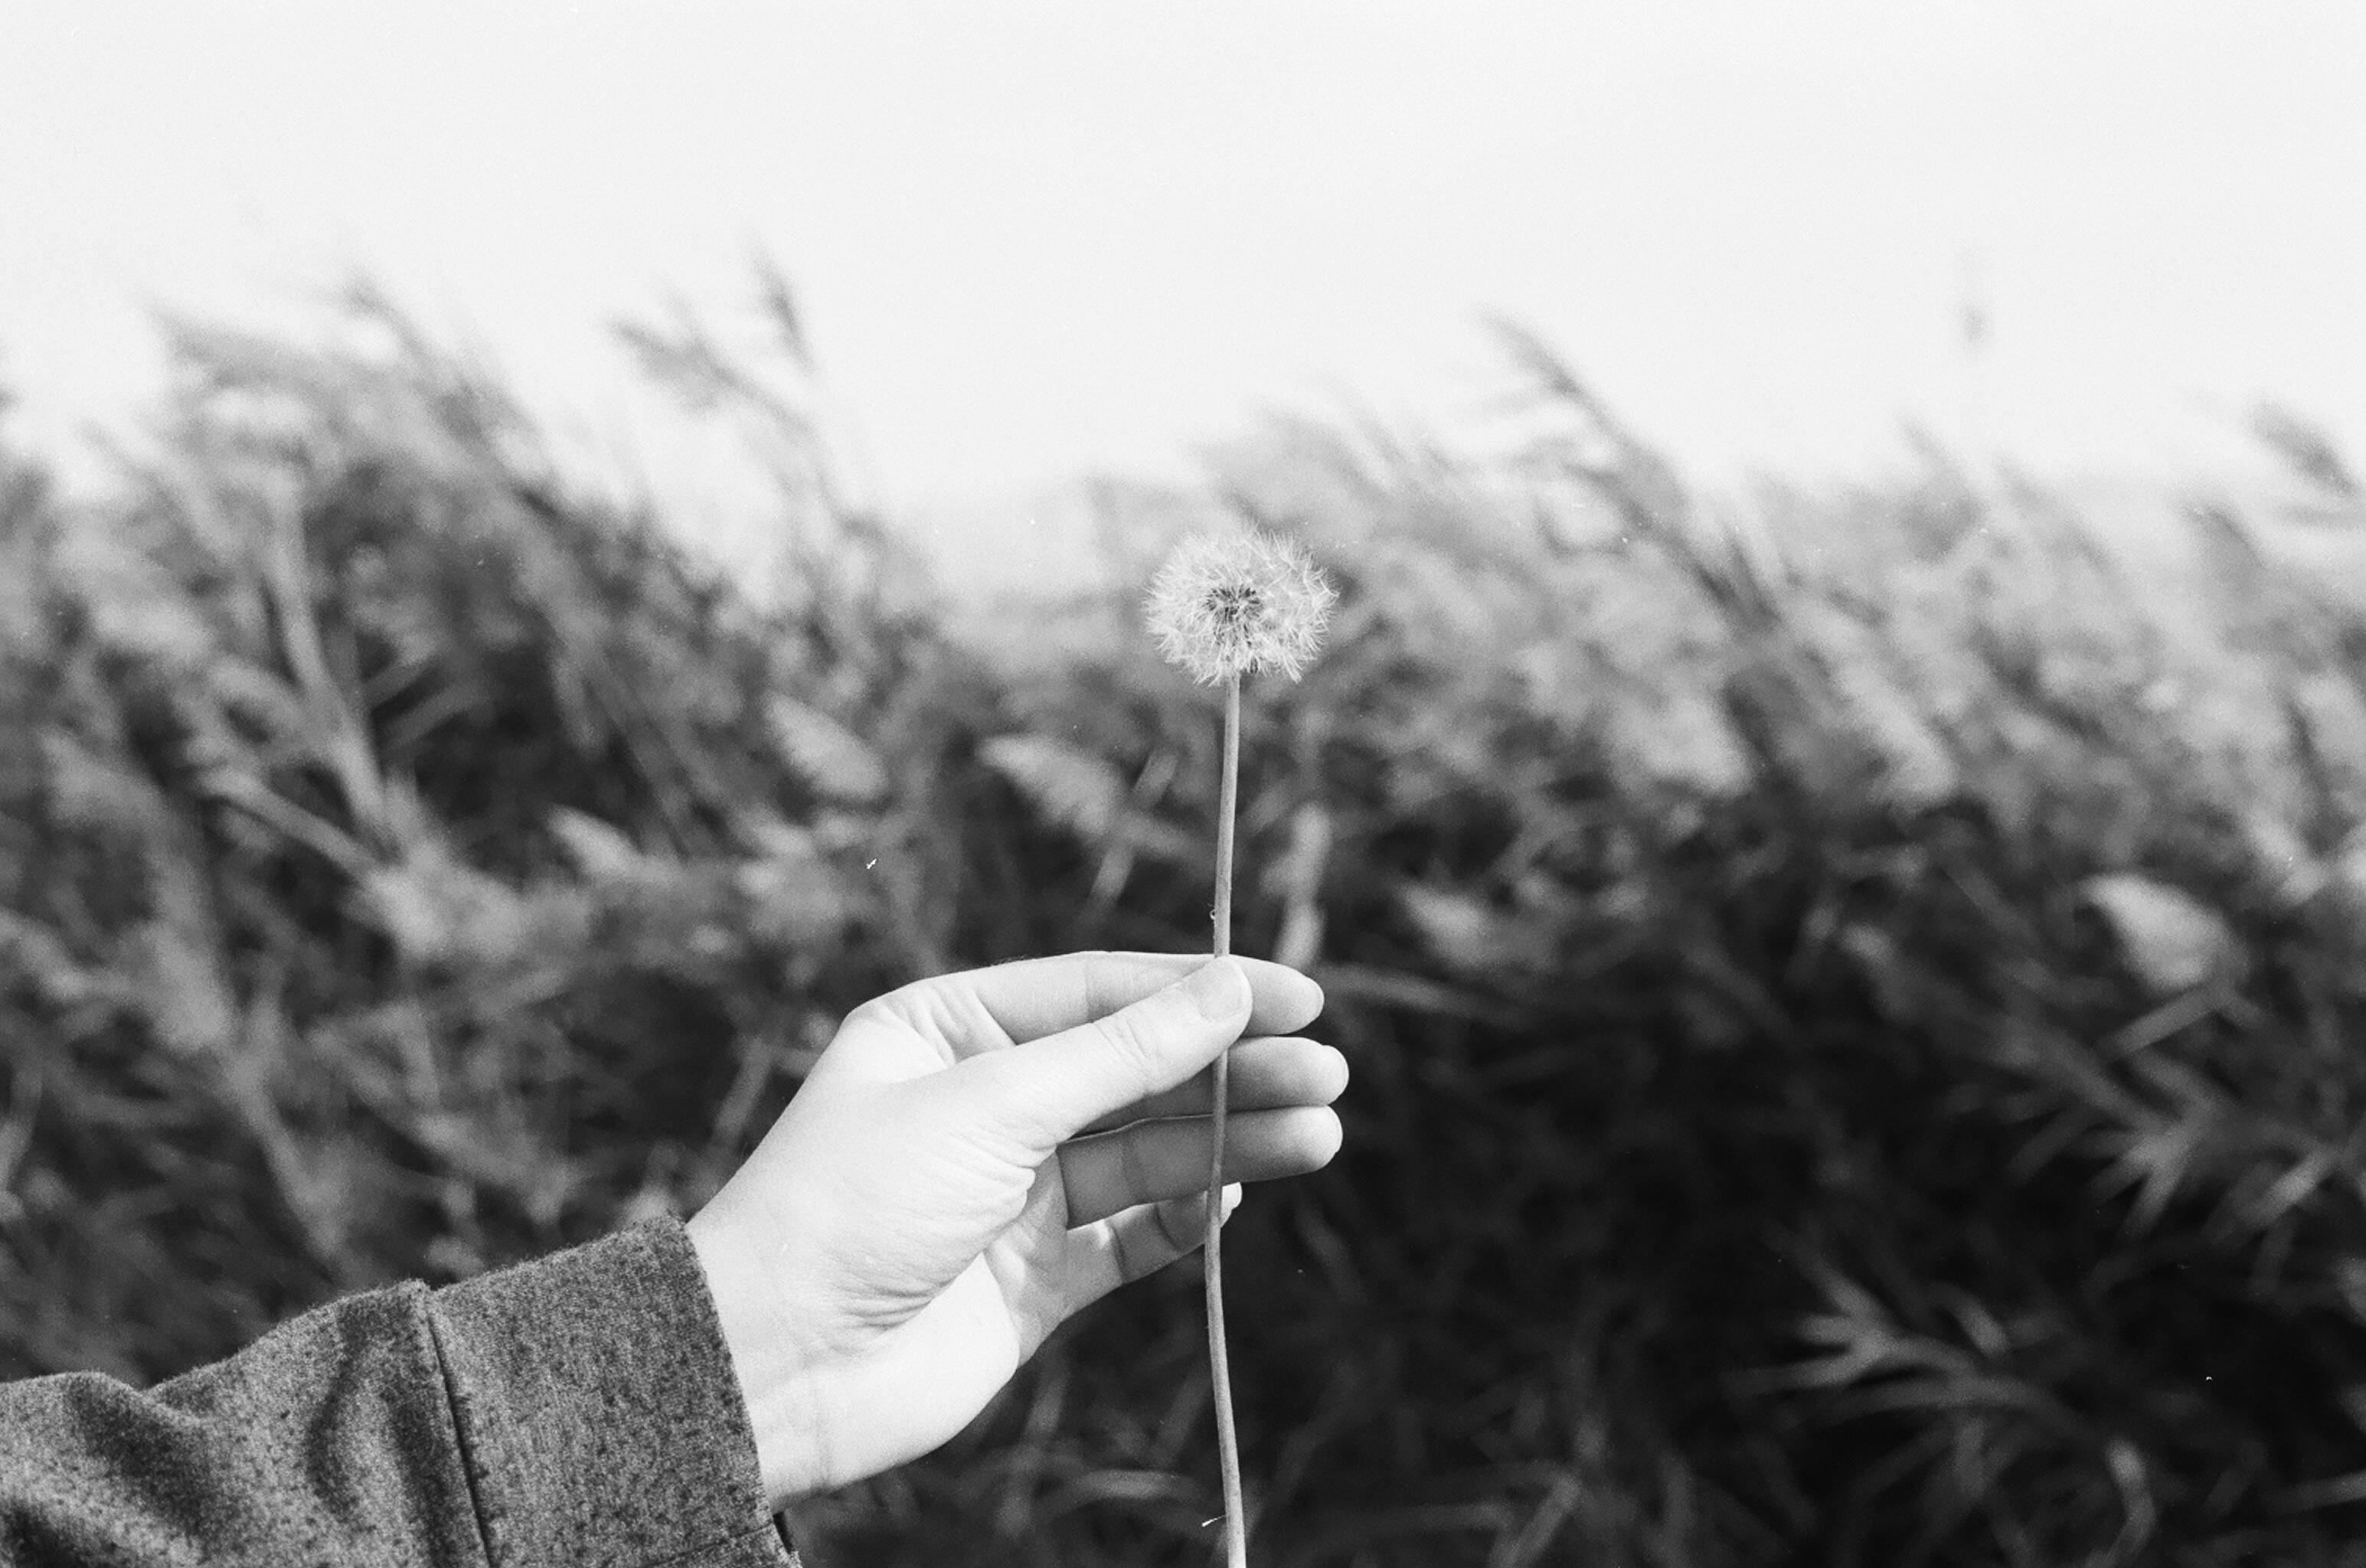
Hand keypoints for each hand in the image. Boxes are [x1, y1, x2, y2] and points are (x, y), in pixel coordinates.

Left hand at [685, 951, 1343, 1508]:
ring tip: (1321, 1133)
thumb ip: (1123, 1053)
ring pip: (1148, 1151)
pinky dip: (1188, 1215)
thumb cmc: (855, 1204)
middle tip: (1327, 1072)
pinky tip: (1240, 1189)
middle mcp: (987, 1102)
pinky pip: (1131, 1233)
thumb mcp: (994, 1104)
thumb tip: (1231, 987)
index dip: (1202, 991)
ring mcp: (1013, 1192)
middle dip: (1233, 1069)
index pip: (1102, 991)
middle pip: (1137, 1070)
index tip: (1298, 994)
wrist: (776, 1367)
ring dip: (1233, 1140)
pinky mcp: (1034, 1278)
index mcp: (950, 1029)